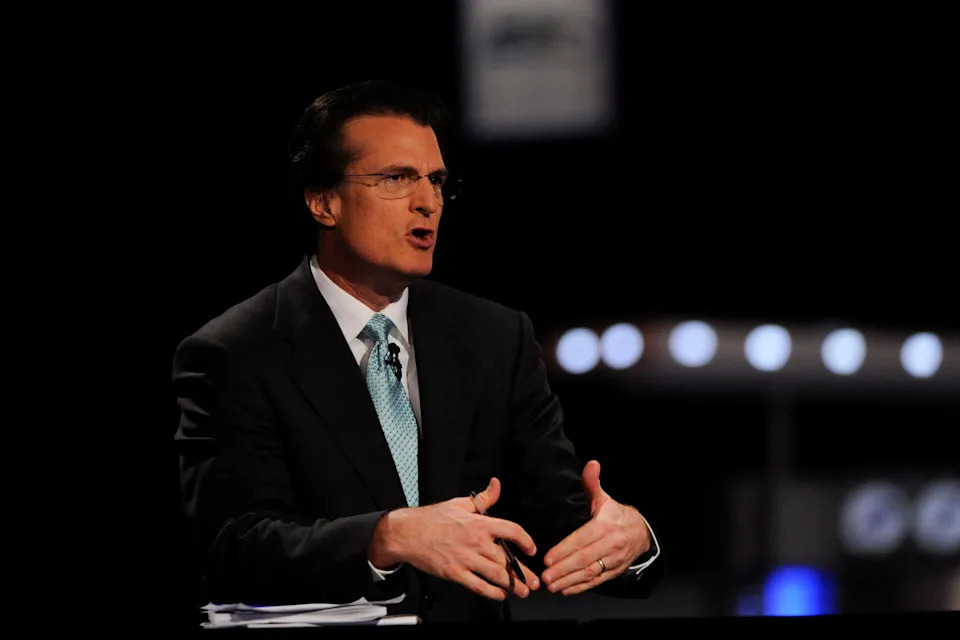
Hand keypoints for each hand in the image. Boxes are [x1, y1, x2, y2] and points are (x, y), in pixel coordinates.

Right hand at [369, 477, 540, 600]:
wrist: (407, 533)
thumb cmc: (432, 519)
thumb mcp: (460, 503)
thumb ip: (483, 498)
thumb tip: (496, 485)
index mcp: (480, 523)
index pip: (511, 531)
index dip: (526, 540)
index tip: (531, 548)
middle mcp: (476, 542)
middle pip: (507, 559)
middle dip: (524, 573)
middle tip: (535, 581)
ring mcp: (466, 559)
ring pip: (496, 575)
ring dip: (513, 585)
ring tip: (523, 591)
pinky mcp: (455, 573)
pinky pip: (478, 586)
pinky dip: (492, 592)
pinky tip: (500, 594)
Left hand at [541, 460, 650, 595]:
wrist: (641, 531)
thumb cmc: (614, 514)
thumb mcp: (604, 497)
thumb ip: (592, 483)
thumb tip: (591, 464)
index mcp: (606, 525)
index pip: (582, 540)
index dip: (564, 550)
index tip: (547, 558)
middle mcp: (611, 544)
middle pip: (584, 559)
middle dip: (563, 569)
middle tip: (545, 576)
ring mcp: (614, 560)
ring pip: (589, 572)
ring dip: (569, 581)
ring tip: (551, 586)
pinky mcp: (614, 571)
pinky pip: (596, 581)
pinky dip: (580, 587)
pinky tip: (565, 590)